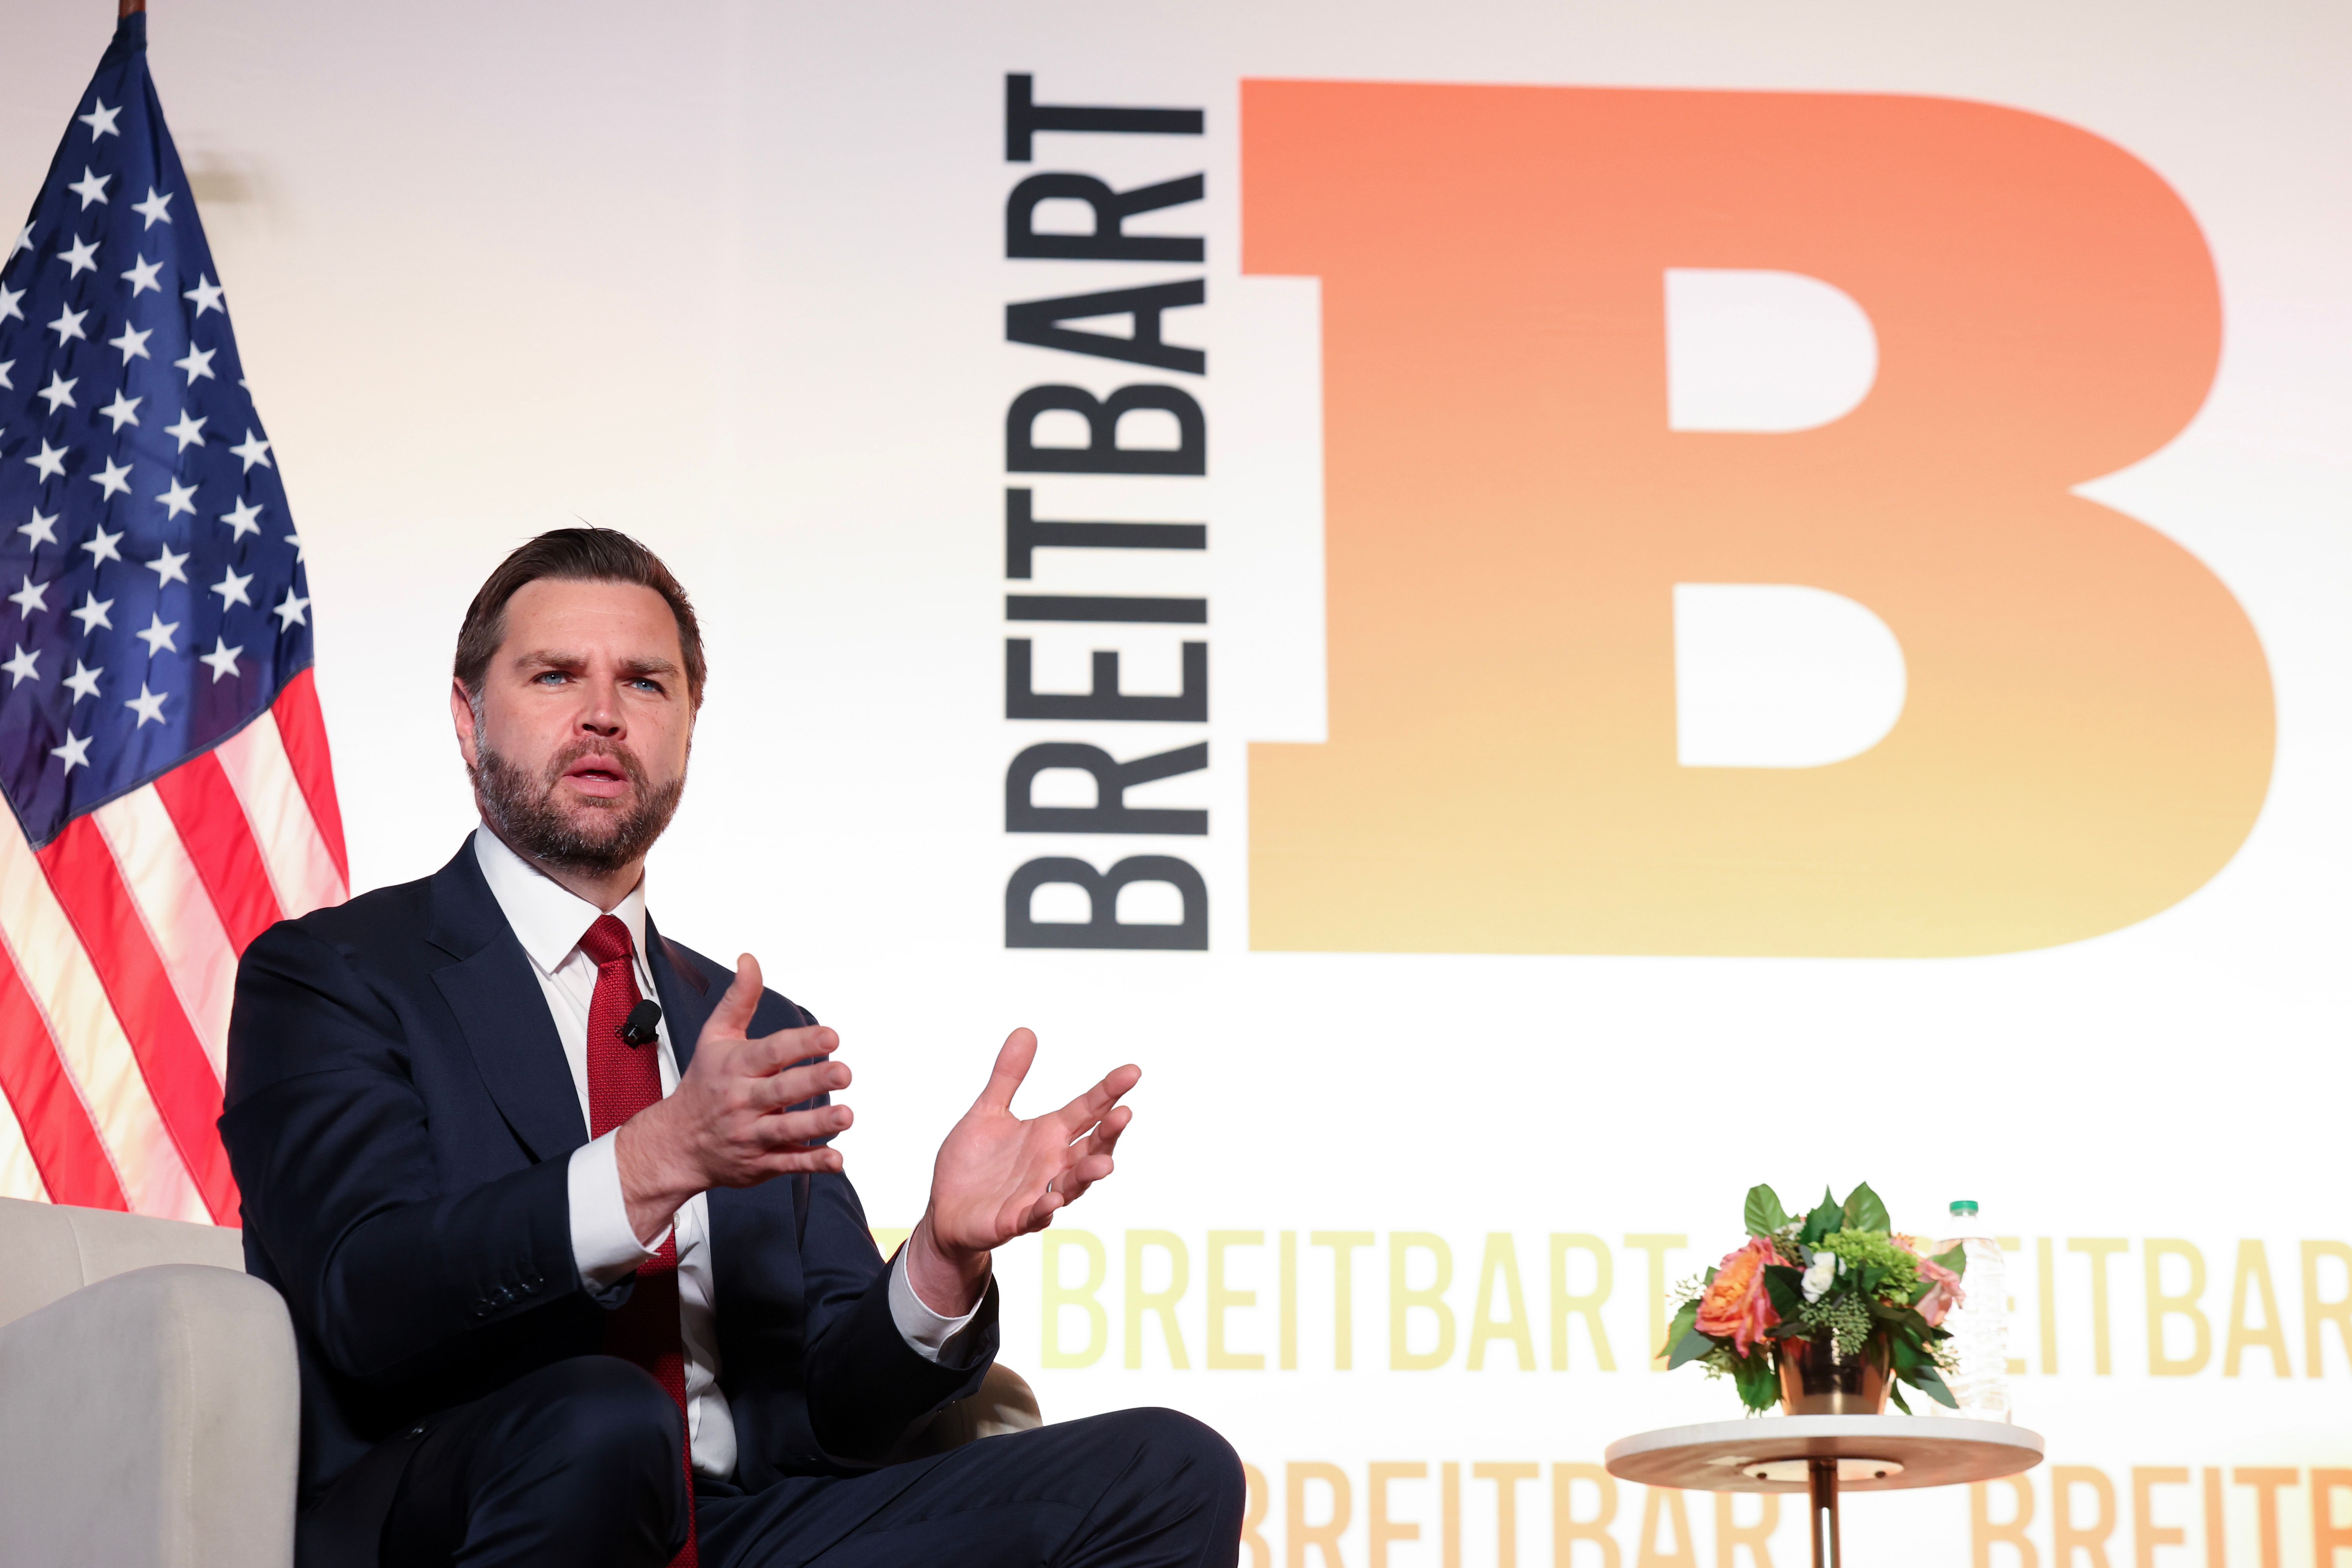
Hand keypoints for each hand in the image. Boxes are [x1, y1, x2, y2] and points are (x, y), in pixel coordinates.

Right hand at [615, 954, 850, 1242]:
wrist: (676, 1143)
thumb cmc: (703, 1084)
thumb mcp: (715, 1037)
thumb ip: (740, 999)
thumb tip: (750, 960)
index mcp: (735, 1067)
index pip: (771, 1051)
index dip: (801, 1042)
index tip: (830, 1035)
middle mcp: (743, 1101)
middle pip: (781, 1091)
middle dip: (813, 1081)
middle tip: (844, 1072)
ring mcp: (752, 1134)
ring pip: (786, 1130)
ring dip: (818, 1124)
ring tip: (846, 1115)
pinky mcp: (760, 1162)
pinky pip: (788, 1164)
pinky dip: (812, 1162)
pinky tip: (836, 1159)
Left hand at [904, 1029, 1137, 1314]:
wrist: (945, 1210)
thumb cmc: (972, 1165)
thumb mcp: (987, 1112)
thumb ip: (1007, 1076)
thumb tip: (1026, 1031)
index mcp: (1048, 1135)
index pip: (1086, 1110)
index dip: (1109, 1091)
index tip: (1133, 1071)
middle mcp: (1051, 1164)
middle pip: (1090, 1147)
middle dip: (1108, 1133)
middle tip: (1124, 1114)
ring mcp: (1036, 1193)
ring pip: (1072, 1184)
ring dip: (1087, 1174)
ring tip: (1104, 1164)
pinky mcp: (1013, 1220)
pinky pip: (1033, 1216)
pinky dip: (1043, 1209)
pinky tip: (1051, 1200)